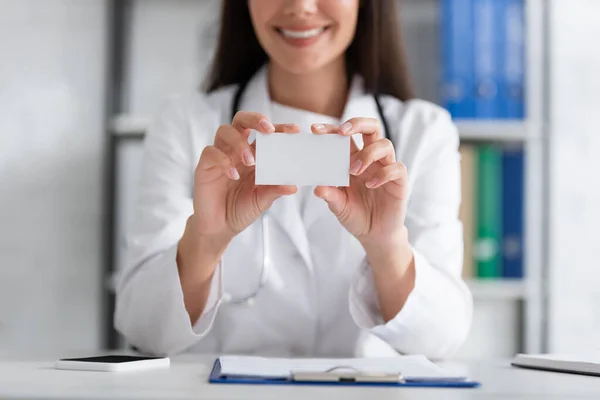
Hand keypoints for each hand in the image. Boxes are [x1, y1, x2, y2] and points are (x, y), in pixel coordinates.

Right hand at [192, 112, 298, 239]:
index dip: (279, 127)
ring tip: (251, 161)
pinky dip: (223, 160)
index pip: (265, 133)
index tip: (294, 130)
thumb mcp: (262, 200)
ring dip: (240, 143)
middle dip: (255, 119)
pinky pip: (211, 152)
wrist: (220, 227)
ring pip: (225, 131)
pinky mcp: (205, 166)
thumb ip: (275, 190)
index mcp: (254, 154)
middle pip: (241, 120)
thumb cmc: (242, 209)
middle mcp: (236, 150)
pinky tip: (234, 175)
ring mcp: (220, 156)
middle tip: (268, 129)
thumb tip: (294, 186)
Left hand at [311, 118, 408, 245]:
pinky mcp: (399, 182)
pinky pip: (397, 168)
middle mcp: (371, 159)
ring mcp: (386, 168)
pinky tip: (371, 184)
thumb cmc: (356, 215)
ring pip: (385, 144)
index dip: (332, 129)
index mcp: (353, 159)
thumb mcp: (338, 206)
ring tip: (354, 170)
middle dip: (357, 123)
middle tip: (342, 132)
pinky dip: (384, 173)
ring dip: (368, 154)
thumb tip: (317, 187)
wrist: (374, 235)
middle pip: (371, 128)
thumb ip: (330, 195)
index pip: (346, 136)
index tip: (315, 129)